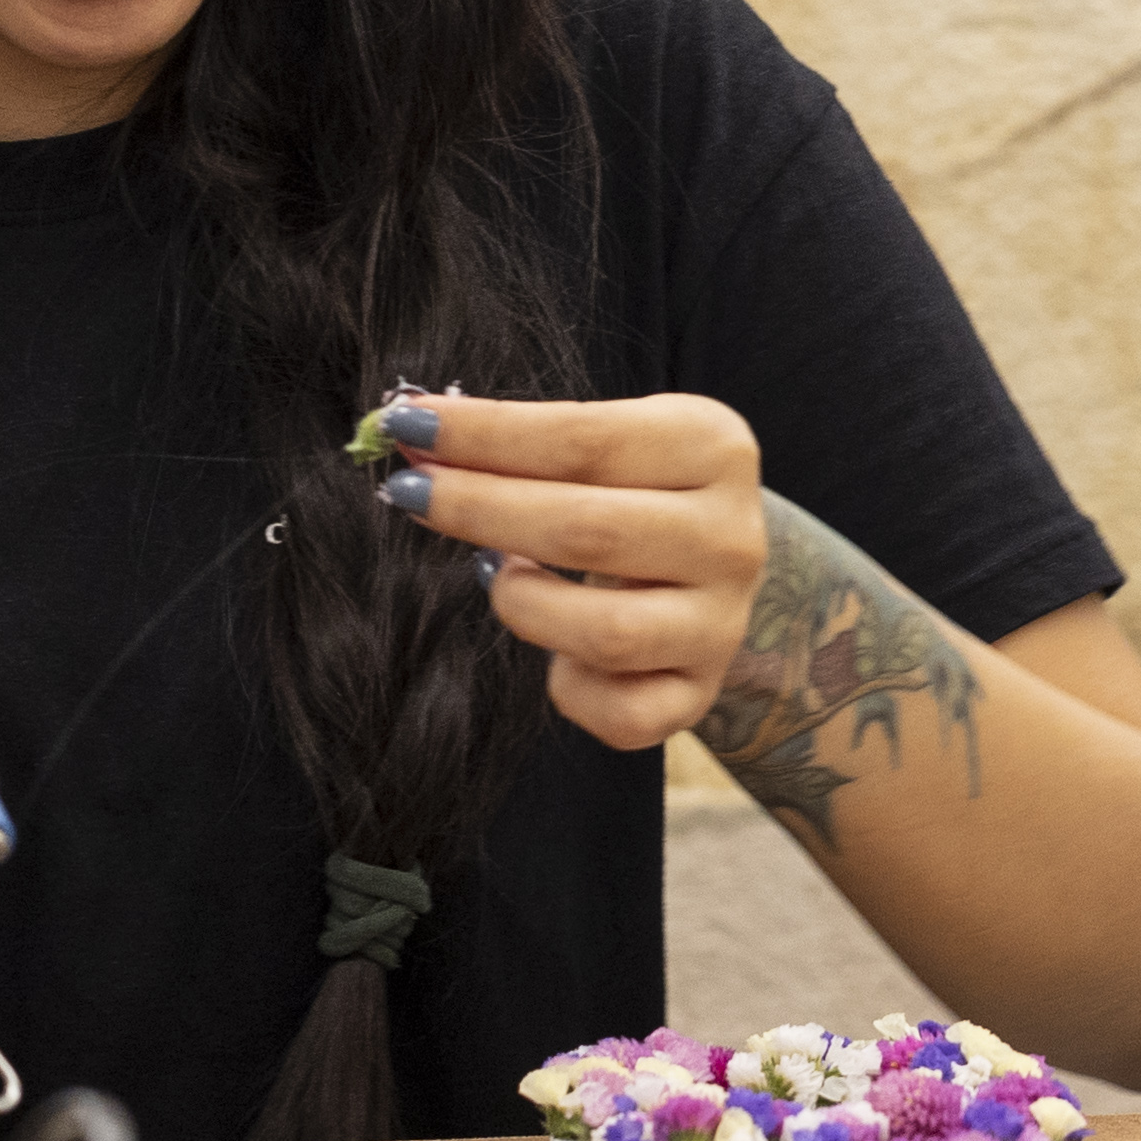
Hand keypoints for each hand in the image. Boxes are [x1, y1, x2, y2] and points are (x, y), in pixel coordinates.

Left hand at [371, 392, 771, 750]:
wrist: (716, 564)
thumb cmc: (636, 488)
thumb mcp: (610, 440)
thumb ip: (528, 439)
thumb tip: (417, 432)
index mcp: (715, 448)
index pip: (586, 440)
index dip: (488, 435)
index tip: (410, 425)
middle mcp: (731, 537)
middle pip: (589, 531)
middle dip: (479, 509)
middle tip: (409, 492)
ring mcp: (720, 624)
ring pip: (607, 632)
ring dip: (524, 603)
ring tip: (497, 573)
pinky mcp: (699, 693)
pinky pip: (622, 714)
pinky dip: (569, 689)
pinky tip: (555, 652)